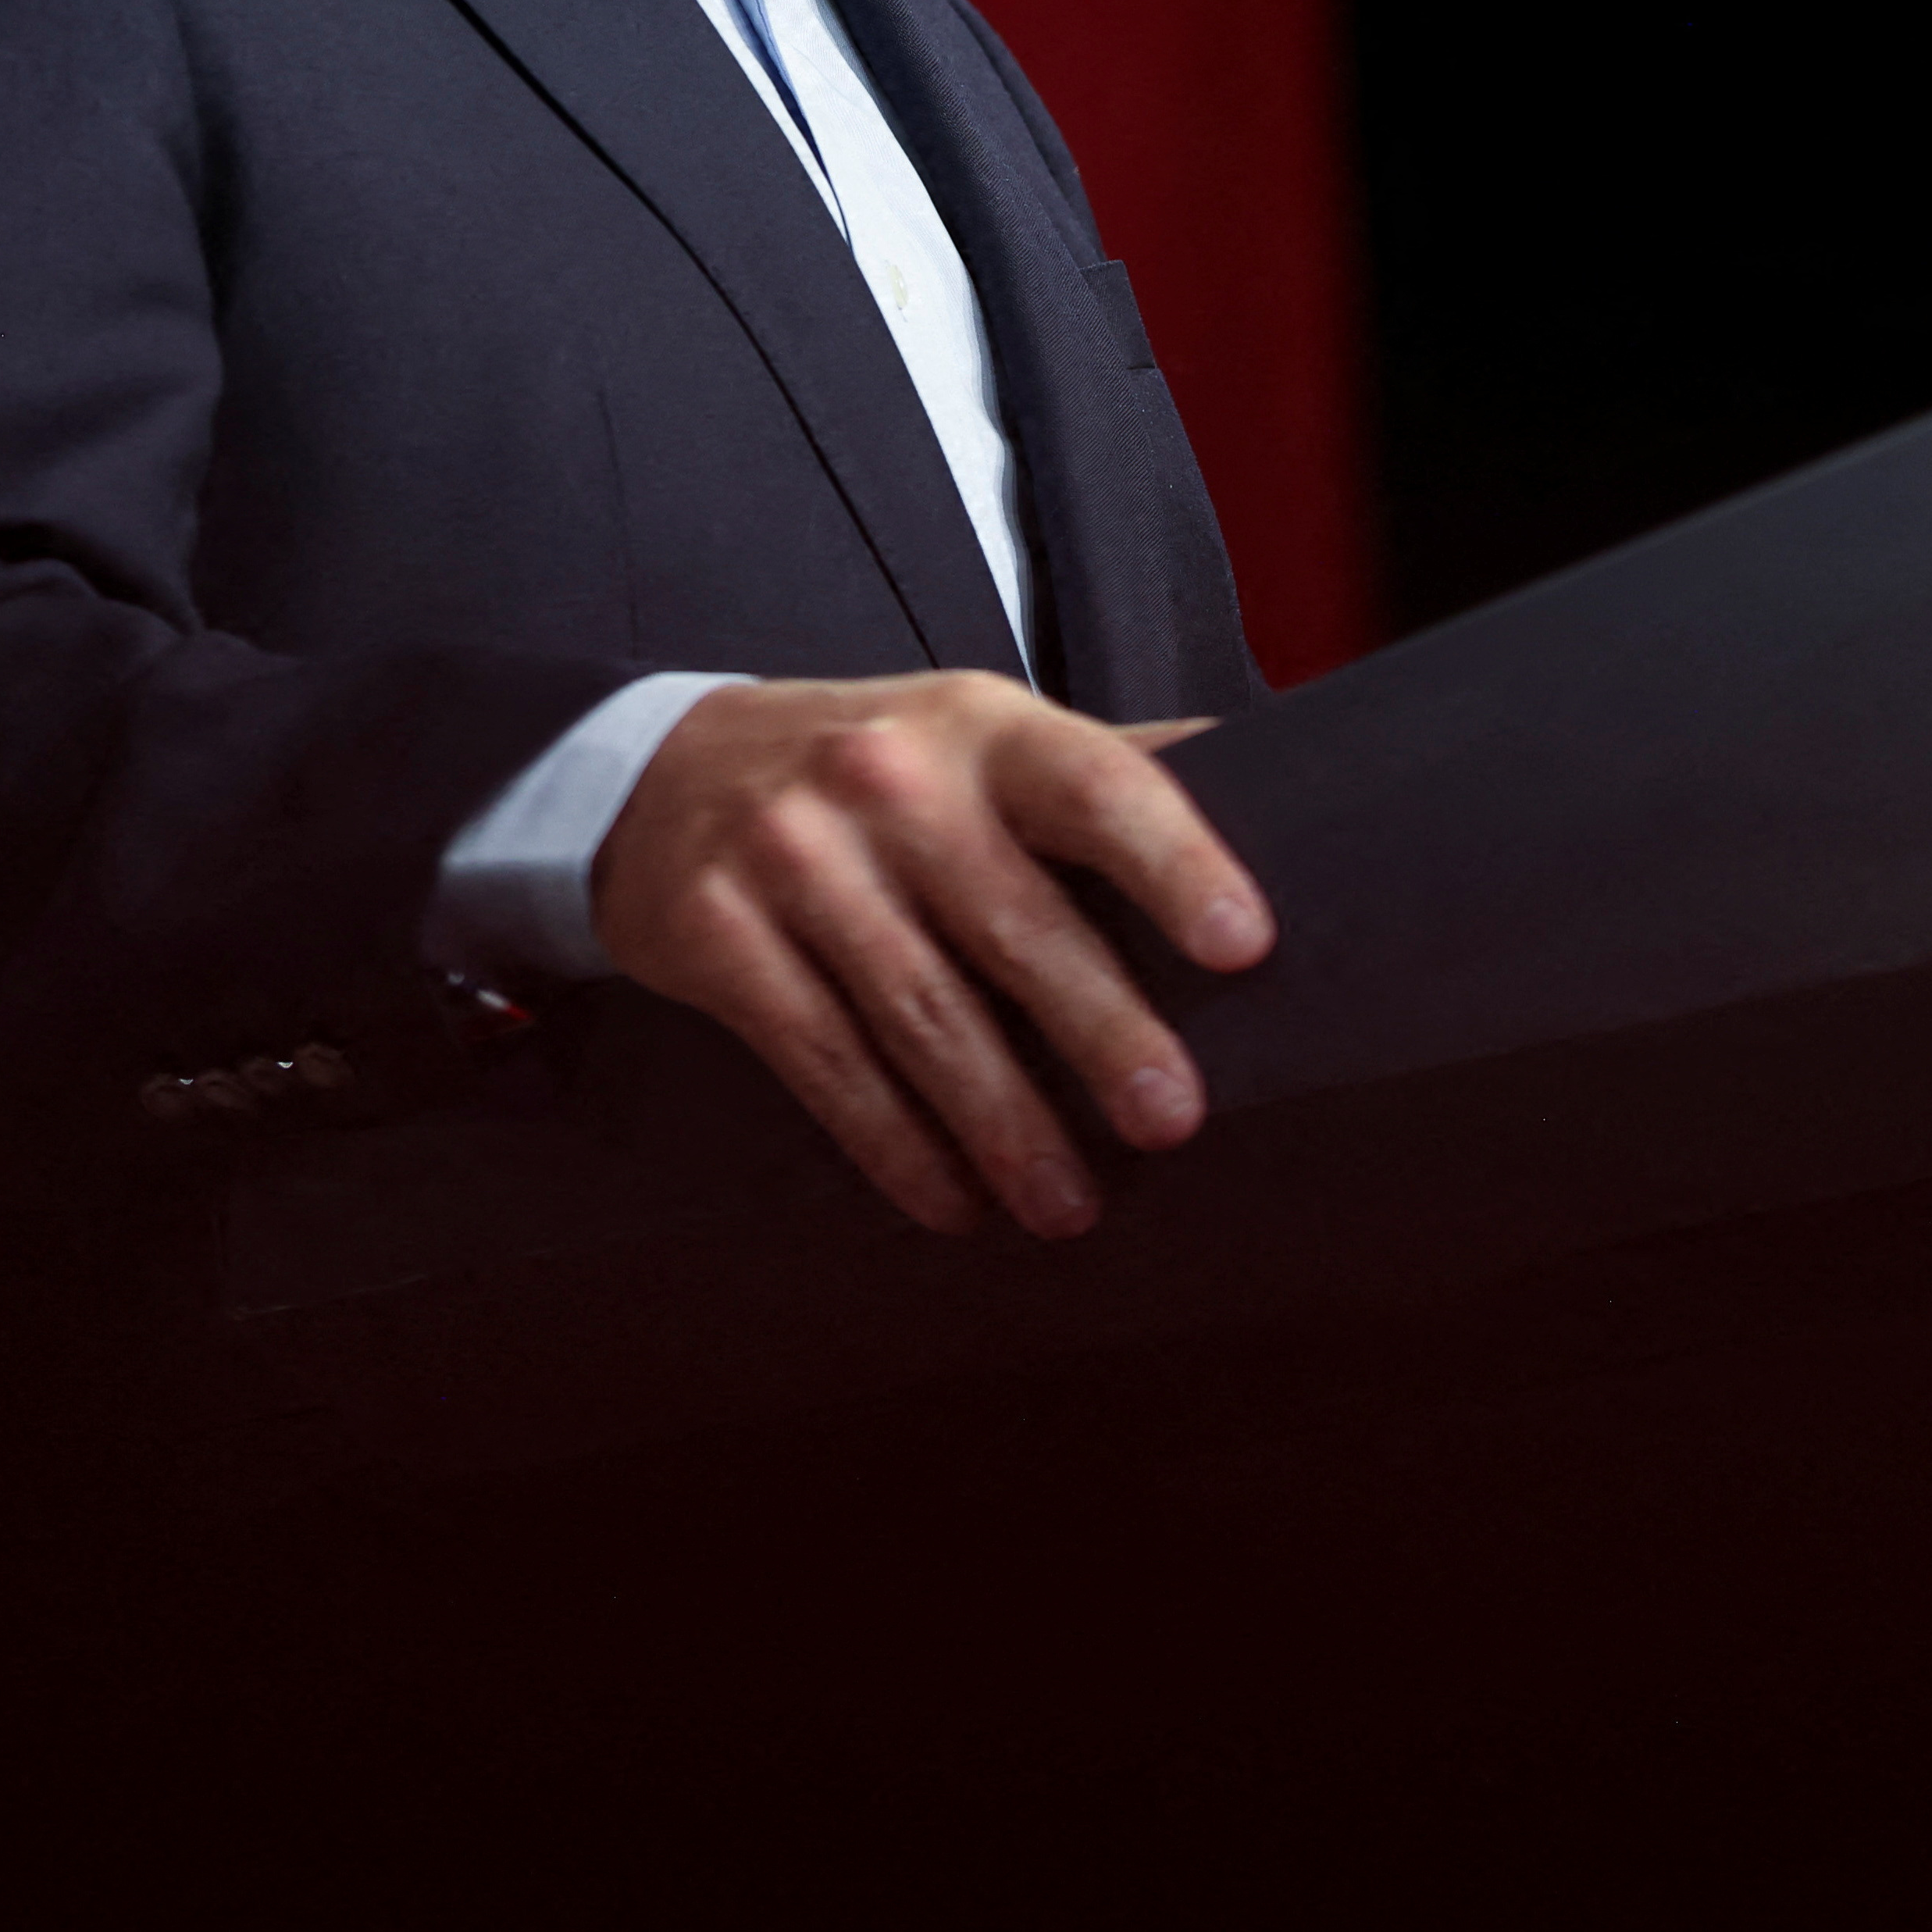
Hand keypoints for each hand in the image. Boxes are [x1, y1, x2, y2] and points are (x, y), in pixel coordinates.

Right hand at [590, 670, 1271, 1237]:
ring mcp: (792, 858)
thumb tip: (1278, 784)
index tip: (1243, 945)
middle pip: (1014, 923)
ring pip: (921, 1014)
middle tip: (1172, 1121)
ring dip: (1005, 1125)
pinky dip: (897, 1145)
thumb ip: (1108, 769)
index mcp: (981, 726)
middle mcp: (886, 782)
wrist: (653, 769)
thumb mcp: (979, 734)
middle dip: (1102, 1033)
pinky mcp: (715, 938)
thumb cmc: (873, 766)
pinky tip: (955, 1203)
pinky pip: (826, 1061)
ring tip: (1070, 1205)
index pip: (1097, 786)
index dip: (1174, 863)